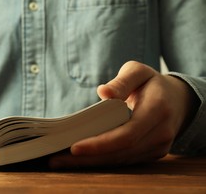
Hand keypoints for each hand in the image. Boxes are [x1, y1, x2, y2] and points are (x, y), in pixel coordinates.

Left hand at [50, 61, 197, 168]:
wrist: (178, 100)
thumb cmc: (151, 82)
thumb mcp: (138, 71)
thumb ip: (122, 81)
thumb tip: (103, 93)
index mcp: (157, 109)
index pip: (126, 134)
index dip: (100, 143)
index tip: (74, 147)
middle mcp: (160, 133)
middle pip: (120, 152)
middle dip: (88, 158)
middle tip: (56, 160)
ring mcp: (158, 146)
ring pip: (121, 160)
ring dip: (91, 163)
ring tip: (61, 161)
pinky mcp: (152, 153)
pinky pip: (125, 160)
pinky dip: (101, 161)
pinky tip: (80, 160)